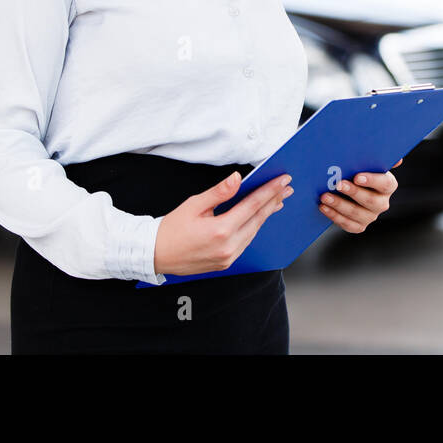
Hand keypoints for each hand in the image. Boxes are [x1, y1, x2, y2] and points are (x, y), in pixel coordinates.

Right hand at [153, 171, 292, 276]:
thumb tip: (237, 179)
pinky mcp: (225, 263)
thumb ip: (218, 192)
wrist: (156, 255)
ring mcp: (228, 257)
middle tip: (286, 188)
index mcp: (221, 230)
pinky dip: (254, 227)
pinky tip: (258, 218)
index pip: (252, 205)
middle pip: (258, 219)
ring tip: (276, 200)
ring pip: (254, 231)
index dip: (269, 191)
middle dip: (273, 201)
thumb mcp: (193, 205)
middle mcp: (228, 246)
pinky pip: (246, 242)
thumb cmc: (171, 229)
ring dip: (265, 214)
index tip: (282, 180)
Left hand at [320, 158, 401, 232]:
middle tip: (338, 184)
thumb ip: (376, 158)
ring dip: (339, 205)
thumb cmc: (357, 170)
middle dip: (353, 192)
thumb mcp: (366, 163)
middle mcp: (382, 202)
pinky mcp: (359, 226)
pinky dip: (334, 216)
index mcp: (388, 185)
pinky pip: (348, 224)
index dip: (372, 181)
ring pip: (357, 214)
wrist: (346, 186)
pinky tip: (324, 207)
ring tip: (325, 196)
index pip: (385, 184)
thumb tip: (397, 159)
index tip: (357, 177)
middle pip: (370, 200)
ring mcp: (371, 216)